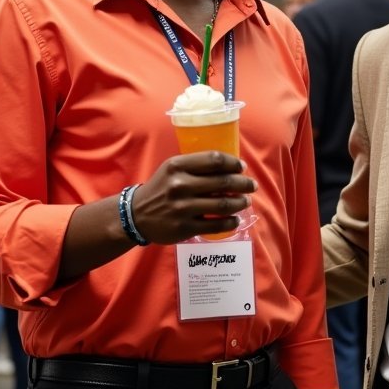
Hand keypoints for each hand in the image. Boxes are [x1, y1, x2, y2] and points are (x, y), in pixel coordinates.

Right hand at [130, 152, 255, 242]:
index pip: (214, 160)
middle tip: (252, 186)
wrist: (136, 215)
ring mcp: (183, 208)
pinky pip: (216, 225)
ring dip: (240, 203)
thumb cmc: (160, 188)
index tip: (242, 168)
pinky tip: (235, 220)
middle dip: (243, 183)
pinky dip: (231, 222)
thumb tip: (230, 167)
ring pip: (223, 204)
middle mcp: (180, 185)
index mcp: (178, 166)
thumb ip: (196, 166)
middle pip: (223, 181)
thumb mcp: (172, 169)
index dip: (233, 163)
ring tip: (245, 201)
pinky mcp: (185, 228)